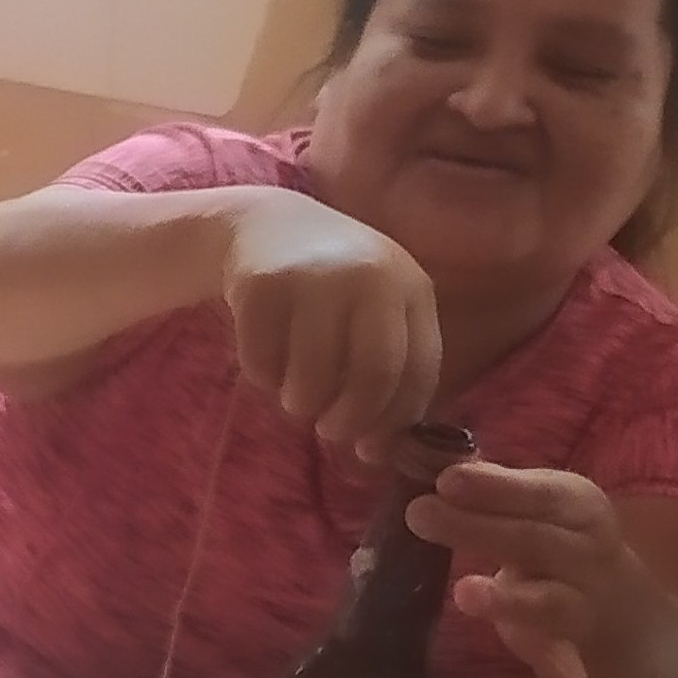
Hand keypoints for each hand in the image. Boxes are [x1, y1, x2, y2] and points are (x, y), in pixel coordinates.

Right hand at [220, 191, 439, 446]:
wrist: (267, 227)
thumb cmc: (332, 287)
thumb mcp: (376, 311)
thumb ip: (390, 367)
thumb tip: (382, 451)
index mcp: (411, 288)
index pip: (417, 373)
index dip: (395, 422)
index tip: (370, 448)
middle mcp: (369, 277)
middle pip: (373, 375)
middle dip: (349, 420)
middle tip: (329, 431)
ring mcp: (314, 277)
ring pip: (312, 377)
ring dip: (300, 405)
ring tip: (295, 398)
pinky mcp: (261, 285)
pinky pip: (262, 362)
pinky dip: (263, 379)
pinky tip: (267, 364)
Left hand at [406, 462, 650, 667]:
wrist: (628, 609)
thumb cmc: (552, 539)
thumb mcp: (530, 507)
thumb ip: (485, 491)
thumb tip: (406, 457)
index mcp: (579, 510)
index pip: (543, 493)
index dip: (496, 485)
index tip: (446, 479)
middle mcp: (590, 556)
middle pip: (538, 542)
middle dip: (481, 529)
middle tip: (419, 515)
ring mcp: (586, 607)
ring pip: (554, 604)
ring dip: (514, 600)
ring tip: (468, 596)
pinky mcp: (573, 658)